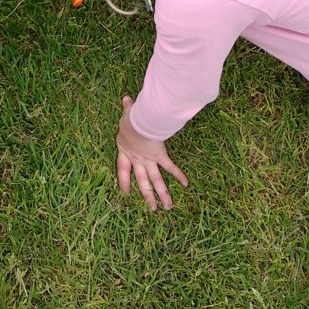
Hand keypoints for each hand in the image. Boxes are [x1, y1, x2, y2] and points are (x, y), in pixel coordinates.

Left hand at [115, 96, 187, 210]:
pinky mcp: (159, 155)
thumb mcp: (127, 115)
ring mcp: (148, 160)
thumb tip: (126, 98)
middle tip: (153, 210)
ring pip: (156, 181)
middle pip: (143, 182)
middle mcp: (137, 159)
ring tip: (167, 208)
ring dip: (162, 194)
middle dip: (148, 196)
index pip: (122, 171)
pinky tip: (186, 184)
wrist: (136, 122)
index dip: (124, 182)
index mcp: (125, 152)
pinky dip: (178, 174)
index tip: (126, 193)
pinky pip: (169, 166)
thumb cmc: (129, 119)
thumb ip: (127, 108)